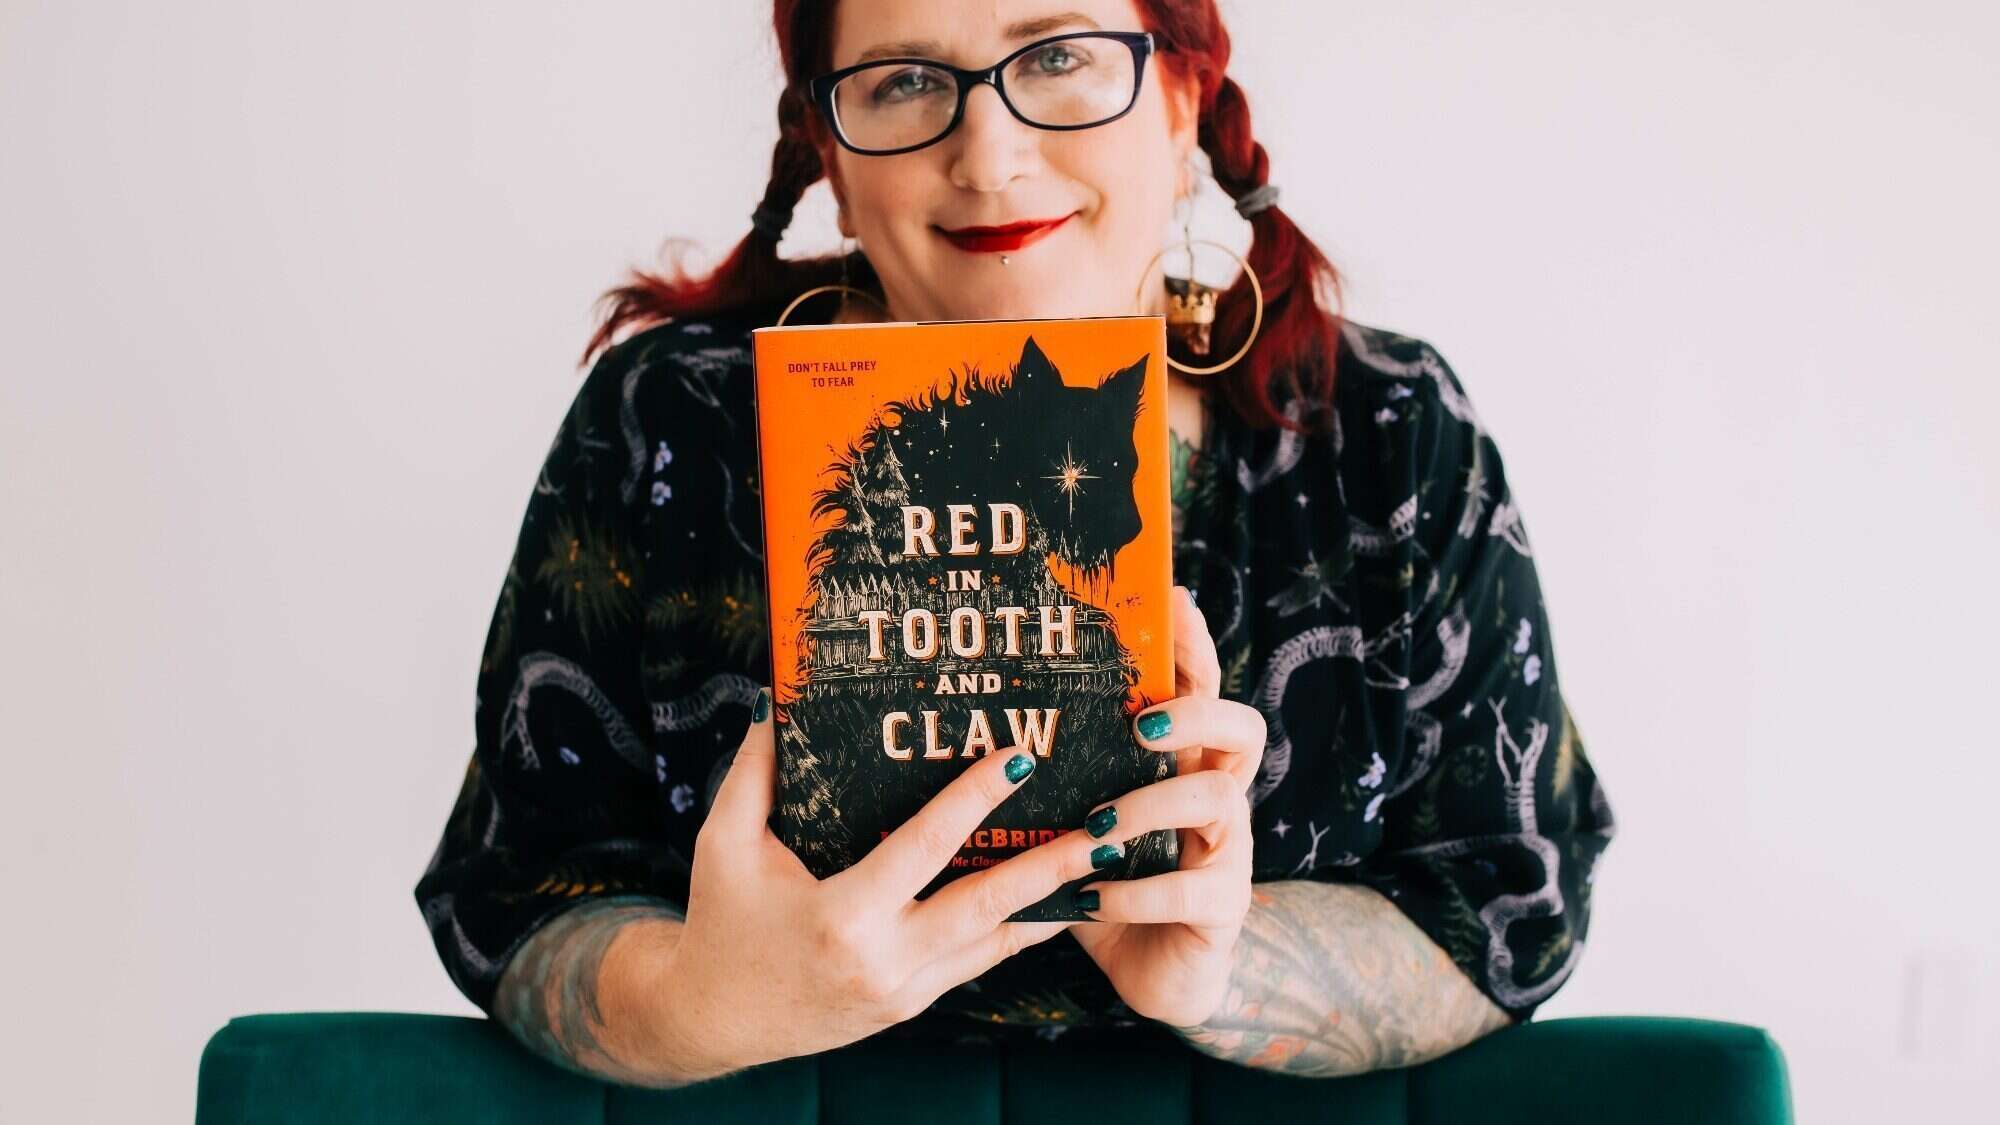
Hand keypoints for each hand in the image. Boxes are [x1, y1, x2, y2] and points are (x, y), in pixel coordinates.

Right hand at [640, 688, 1133, 1075]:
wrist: (713, 1020)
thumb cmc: (721, 923)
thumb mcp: (725, 846)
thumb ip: (754, 774)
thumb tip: (773, 701)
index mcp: (843, 916)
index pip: (925, 847)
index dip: (974, 799)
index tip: (1018, 757)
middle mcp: (885, 959)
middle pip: (986, 906)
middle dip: (1051, 867)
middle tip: (1104, 827)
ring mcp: (905, 990)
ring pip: (996, 942)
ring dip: (1051, 902)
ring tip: (1104, 861)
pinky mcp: (912, 1003)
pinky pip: (979, 962)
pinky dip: (1018, 930)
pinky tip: (1056, 899)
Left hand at [1066, 584, 1266, 1027]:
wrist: (1155, 975)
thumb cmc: (1106, 880)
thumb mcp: (1079, 819)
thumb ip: (1058, 773)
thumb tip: (973, 716)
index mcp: (1183, 765)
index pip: (1202, 689)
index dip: (1193, 645)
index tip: (1173, 602)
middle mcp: (1217, 796)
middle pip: (1241, 728)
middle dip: (1195, 715)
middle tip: (1140, 725)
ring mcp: (1229, 851)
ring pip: (1218, 799)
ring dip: (1150, 806)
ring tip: (1093, 826)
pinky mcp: (1223, 908)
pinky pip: (1194, 888)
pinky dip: (1137, 889)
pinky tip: (1092, 895)